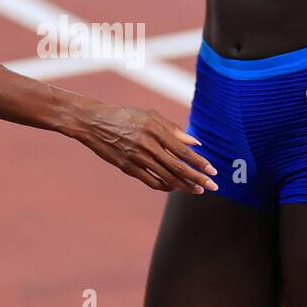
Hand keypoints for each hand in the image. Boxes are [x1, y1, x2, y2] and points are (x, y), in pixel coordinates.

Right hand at [76, 101, 217, 192]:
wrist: (93, 122)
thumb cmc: (124, 116)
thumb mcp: (149, 116)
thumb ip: (173, 129)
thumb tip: (196, 143)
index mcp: (154, 129)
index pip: (183, 150)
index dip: (199, 162)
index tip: (213, 170)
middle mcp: (147, 144)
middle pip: (177, 166)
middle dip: (197, 178)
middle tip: (213, 186)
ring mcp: (136, 157)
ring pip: (165, 176)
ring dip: (184, 185)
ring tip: (197, 190)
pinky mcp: (127, 167)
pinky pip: (150, 180)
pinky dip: (164, 186)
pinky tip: (174, 188)